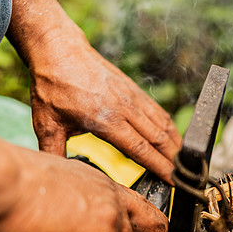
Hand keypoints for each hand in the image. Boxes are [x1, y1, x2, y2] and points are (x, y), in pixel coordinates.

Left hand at [26, 25, 182, 183]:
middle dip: (174, 160)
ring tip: (184, 161)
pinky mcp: (133, 89)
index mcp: (106, 121)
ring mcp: (132, 97)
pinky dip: (168, 127)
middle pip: (158, 138)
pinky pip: (157, 111)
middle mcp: (125, 109)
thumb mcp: (47, 124)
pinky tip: (172, 136)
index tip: (172, 181)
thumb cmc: (52, 87)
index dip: (160, 167)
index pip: (140, 150)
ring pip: (162, 123)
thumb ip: (54, 153)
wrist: (59, 50)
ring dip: (175, 143)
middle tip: (185, 177)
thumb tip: (57, 177)